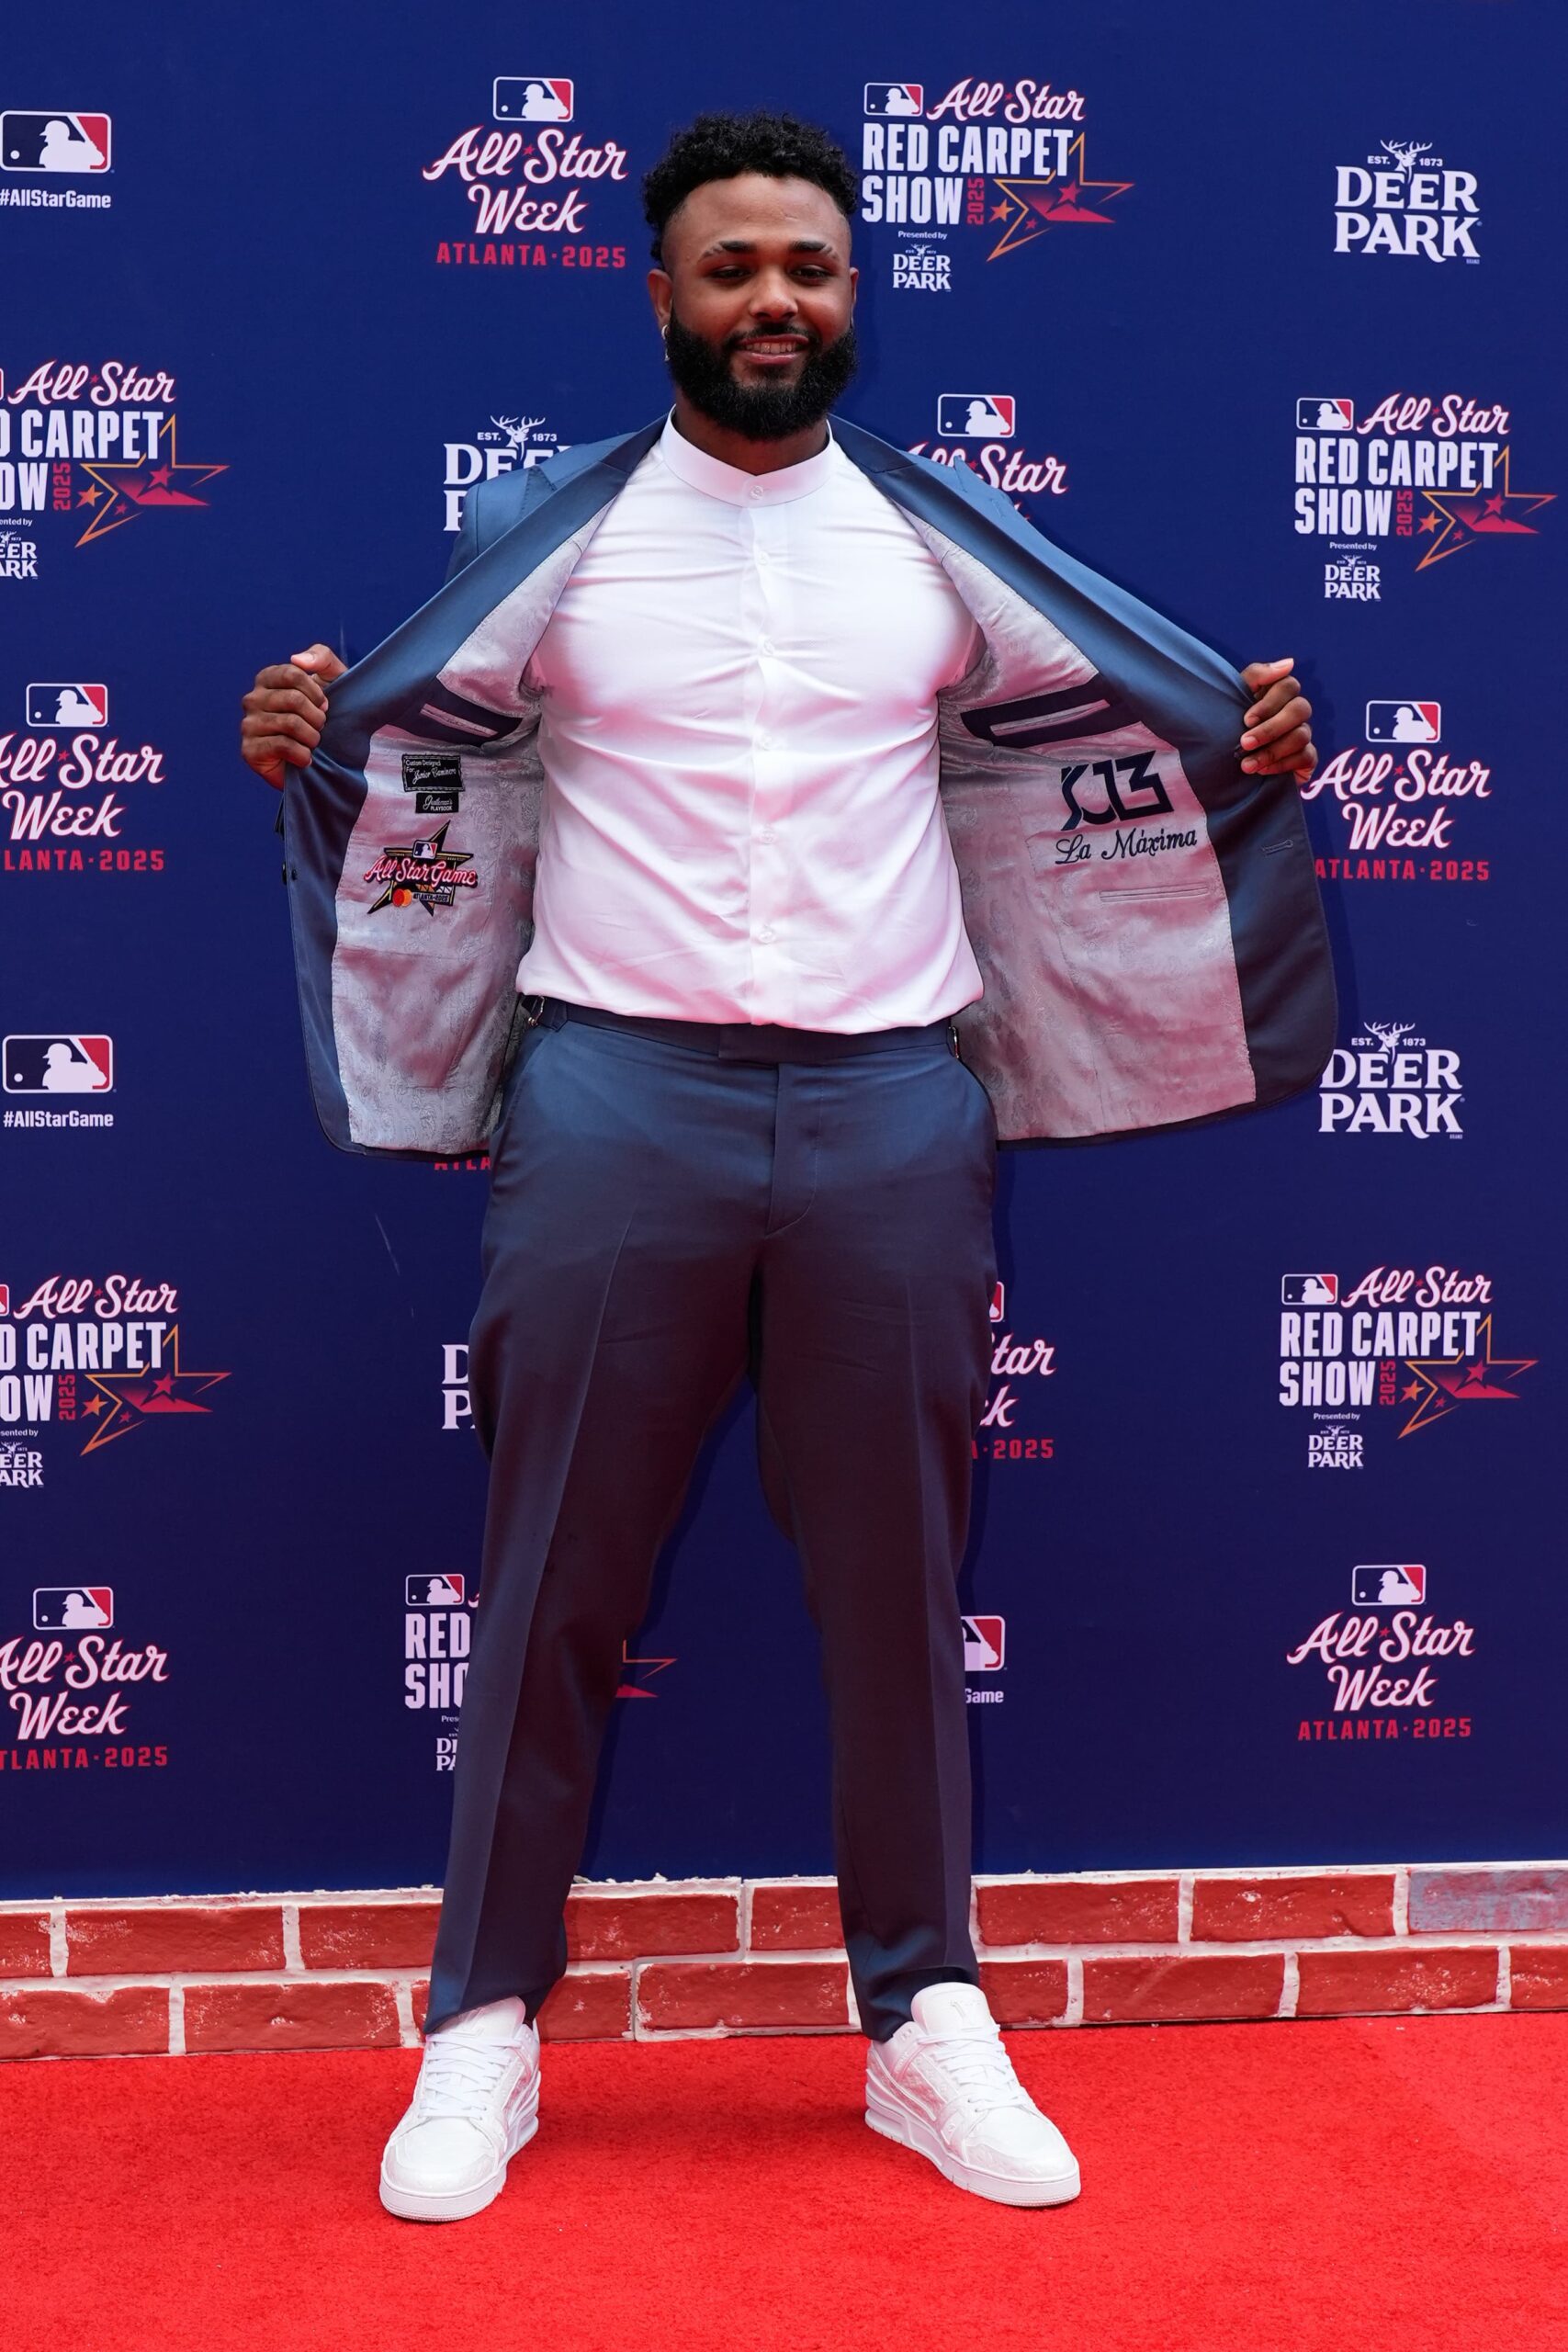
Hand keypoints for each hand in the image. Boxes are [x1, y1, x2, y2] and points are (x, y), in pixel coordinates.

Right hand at [239, 644, 346, 789]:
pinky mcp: (249, 750)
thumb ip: (321, 657)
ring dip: (313, 737)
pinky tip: (305, 759)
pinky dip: (303, 754)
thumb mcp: (333, 678)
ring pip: (290, 723)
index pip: (292, 673)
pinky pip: (283, 746)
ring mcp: (248, 725)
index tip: (324, 705)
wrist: (325, 758)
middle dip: (317, 717)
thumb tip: (297, 659)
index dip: (316, 692)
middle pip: (293, 699)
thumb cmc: (326, 714)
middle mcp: (252, 699)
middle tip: (320, 728)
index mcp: (267, 679)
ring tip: (313, 743)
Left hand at [1237, 657, 1315, 784]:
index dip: (1270, 703)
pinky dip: (1282, 764)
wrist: (1221, 766)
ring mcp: (1303, 733)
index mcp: (1278, 693)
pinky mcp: (1307, 758)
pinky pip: (1306, 756)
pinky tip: (1261, 771)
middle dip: (1271, 728)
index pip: (1289, 685)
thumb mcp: (1233, 698)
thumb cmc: (1226, 726)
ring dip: (1272, 751)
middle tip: (1245, 743)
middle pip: (1300, 709)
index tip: (1246, 720)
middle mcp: (1294, 711)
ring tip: (1247, 765)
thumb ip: (1256, 676)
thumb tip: (1290, 663)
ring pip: (1301, 735)